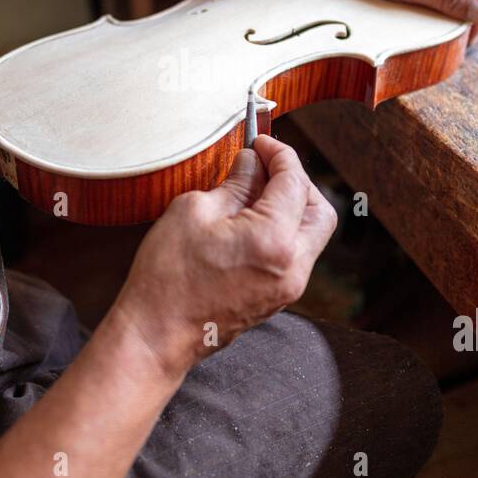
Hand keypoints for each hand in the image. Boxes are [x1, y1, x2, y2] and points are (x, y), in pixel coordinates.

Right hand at [111, 136, 336, 376]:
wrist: (158, 335)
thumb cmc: (168, 276)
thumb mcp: (194, 211)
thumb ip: (234, 183)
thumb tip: (251, 164)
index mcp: (274, 239)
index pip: (294, 182)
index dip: (279, 155)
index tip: (261, 142)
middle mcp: (293, 266)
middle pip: (319, 209)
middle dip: (297, 181)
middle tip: (266, 166)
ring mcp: (288, 287)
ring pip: (311, 234)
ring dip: (293, 207)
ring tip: (255, 193)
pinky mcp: (278, 298)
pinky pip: (295, 254)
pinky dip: (284, 230)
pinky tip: (252, 221)